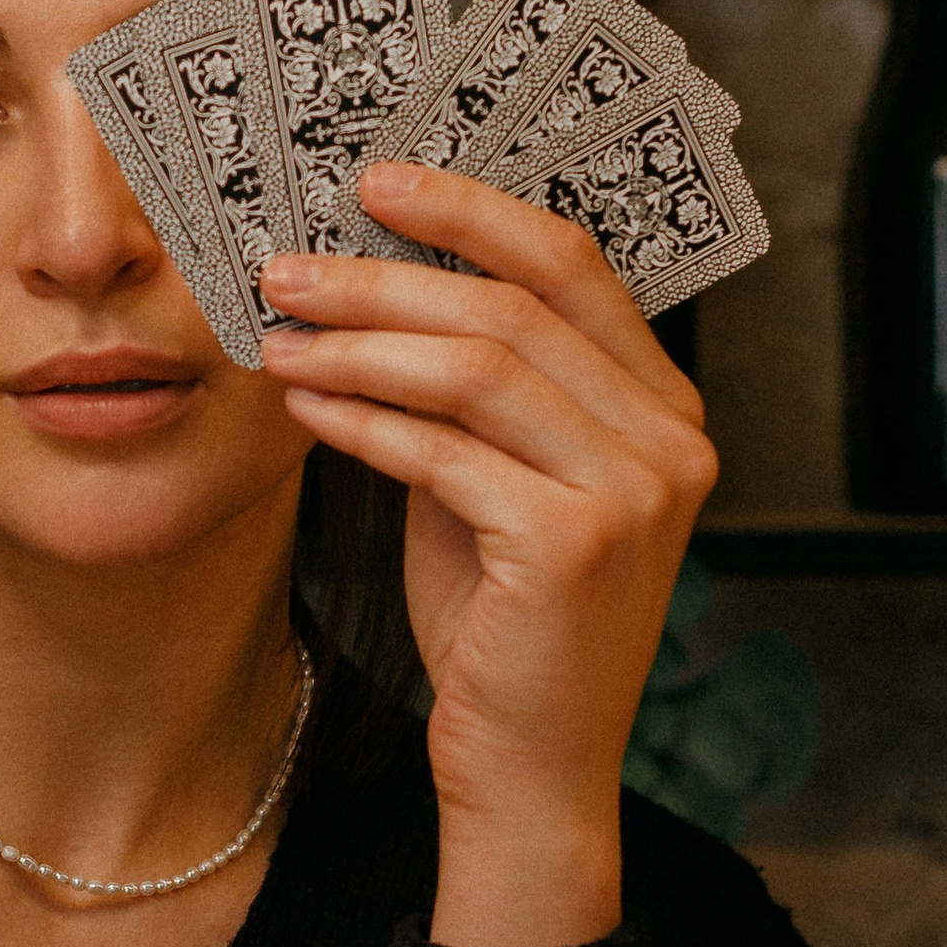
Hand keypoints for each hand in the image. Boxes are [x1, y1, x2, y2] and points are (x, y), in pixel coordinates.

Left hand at [258, 165, 716, 946]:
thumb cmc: (499, 621)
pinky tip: (303, 406)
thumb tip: (366, 279)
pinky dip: (362, 421)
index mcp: (663, 405)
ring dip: (360, 341)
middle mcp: (671, 438)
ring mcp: (633, 492)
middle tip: (286, 263)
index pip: (571, 263)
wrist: (528, 766)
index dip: (470, 210)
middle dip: (386, 274)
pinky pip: (444, 452)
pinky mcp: (575, 546)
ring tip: (276, 334)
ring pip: (477, 368)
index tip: (372, 179)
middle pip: (514, 306)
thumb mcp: (491, 481)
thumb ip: (465, 390)